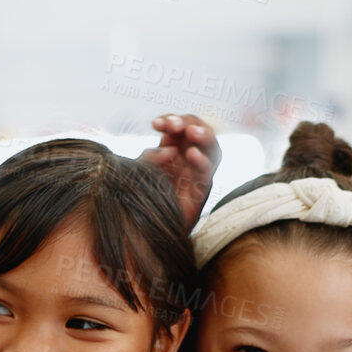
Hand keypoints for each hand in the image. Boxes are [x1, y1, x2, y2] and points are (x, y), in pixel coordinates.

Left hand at [138, 114, 220, 228]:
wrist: (143, 230)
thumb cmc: (141, 196)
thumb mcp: (139, 171)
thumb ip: (150, 158)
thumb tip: (168, 150)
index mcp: (172, 150)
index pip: (178, 128)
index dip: (170, 120)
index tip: (155, 124)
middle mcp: (187, 159)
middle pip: (198, 132)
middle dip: (188, 123)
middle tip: (174, 124)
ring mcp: (196, 174)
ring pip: (211, 149)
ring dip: (204, 136)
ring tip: (192, 132)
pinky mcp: (200, 191)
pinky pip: (207, 173)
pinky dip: (203, 161)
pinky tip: (192, 154)